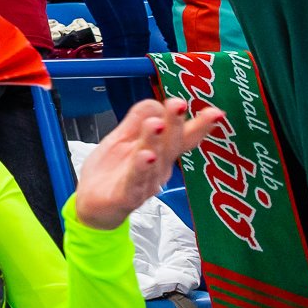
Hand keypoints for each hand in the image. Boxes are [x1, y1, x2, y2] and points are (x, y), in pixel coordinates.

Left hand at [73, 98, 224, 229]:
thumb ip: (136, 120)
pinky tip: (145, 156)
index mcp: (159, 152)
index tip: (216, 112)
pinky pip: (134, 182)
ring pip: (152, 161)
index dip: (200, 126)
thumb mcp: (121, 139)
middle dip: (175, 124)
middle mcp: (158, 168)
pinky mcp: (126, 196)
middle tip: (179, 104)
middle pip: (170, 145)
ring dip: (155, 141)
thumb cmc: (111, 172)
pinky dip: (140, 169)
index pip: (182, 136)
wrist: (91, 205)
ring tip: (157, 123)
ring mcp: (144, 183)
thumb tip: (156, 102)